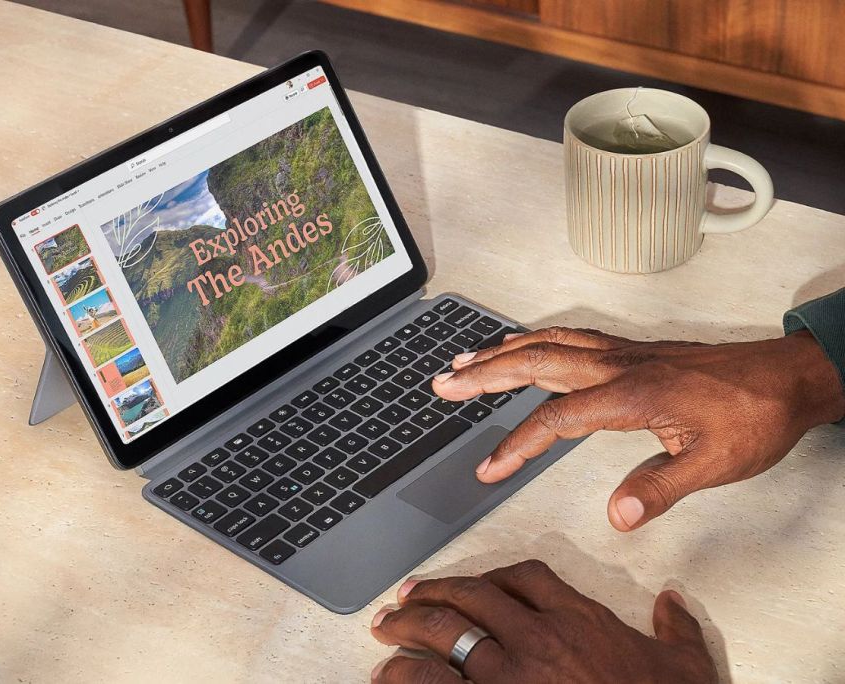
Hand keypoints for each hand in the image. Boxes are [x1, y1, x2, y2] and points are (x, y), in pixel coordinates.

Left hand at [370, 560, 716, 682]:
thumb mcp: (686, 667)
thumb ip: (675, 630)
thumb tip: (672, 603)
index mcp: (579, 620)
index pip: (525, 577)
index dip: (492, 577)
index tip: (473, 586)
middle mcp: (538, 639)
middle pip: (471, 598)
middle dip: (432, 595)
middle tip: (406, 599)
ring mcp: (511, 677)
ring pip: (445, 637)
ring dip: (408, 631)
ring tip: (386, 632)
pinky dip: (408, 678)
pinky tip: (390, 679)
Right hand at [432, 327, 844, 529]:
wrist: (786, 378)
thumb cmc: (753, 416)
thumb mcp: (714, 464)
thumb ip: (660, 488)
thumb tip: (616, 515)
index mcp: (631, 393)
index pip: (555, 418)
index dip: (516, 444)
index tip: (488, 468)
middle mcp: (618, 366)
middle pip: (535, 363)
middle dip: (483, 374)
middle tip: (442, 383)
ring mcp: (622, 353)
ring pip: (547, 343)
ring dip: (501, 351)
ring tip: (463, 359)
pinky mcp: (629, 351)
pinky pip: (568, 337)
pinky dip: (534, 339)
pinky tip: (521, 346)